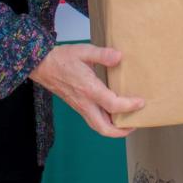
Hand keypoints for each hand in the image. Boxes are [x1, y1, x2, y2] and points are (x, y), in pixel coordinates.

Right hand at [29, 44, 144, 137]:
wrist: (42, 66)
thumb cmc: (61, 58)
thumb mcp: (83, 51)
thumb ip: (102, 54)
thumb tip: (119, 57)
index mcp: (89, 90)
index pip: (113, 105)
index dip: (129, 106)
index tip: (141, 102)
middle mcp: (85, 103)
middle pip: (104, 128)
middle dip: (121, 131)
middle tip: (135, 124)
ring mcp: (80, 107)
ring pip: (98, 127)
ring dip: (113, 129)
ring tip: (126, 122)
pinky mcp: (77, 106)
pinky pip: (93, 120)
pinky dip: (105, 121)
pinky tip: (111, 112)